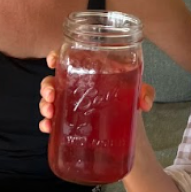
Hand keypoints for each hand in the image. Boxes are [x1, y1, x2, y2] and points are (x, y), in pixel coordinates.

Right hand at [38, 50, 155, 133]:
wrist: (130, 135)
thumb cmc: (130, 105)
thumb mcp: (139, 94)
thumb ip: (145, 92)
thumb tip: (144, 102)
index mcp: (91, 73)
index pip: (69, 59)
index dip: (56, 57)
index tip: (52, 60)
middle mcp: (78, 87)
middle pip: (55, 80)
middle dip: (47, 86)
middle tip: (51, 94)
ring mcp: (72, 106)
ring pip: (50, 100)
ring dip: (44, 104)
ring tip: (49, 113)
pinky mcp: (69, 124)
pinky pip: (52, 122)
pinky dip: (46, 124)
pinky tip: (47, 127)